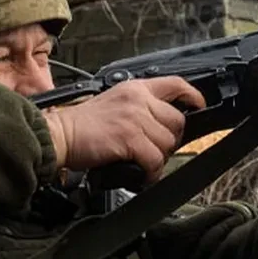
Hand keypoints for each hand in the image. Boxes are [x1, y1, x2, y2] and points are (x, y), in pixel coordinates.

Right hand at [40, 76, 205, 179]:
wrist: (59, 135)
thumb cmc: (82, 124)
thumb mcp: (114, 102)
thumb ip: (139, 105)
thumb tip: (161, 122)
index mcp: (135, 88)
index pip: (175, 84)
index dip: (193, 95)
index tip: (199, 105)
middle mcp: (138, 100)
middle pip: (177, 120)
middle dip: (171, 139)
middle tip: (156, 149)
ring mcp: (135, 118)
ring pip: (167, 142)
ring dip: (159, 158)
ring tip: (144, 162)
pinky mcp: (130, 138)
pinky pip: (155, 159)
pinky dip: (151, 172)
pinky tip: (143, 174)